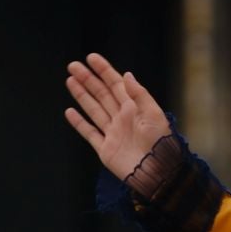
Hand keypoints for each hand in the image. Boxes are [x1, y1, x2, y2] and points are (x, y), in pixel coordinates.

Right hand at [62, 53, 172, 184]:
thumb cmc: (160, 145)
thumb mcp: (154, 115)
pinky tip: (70, 111)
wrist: (157, 174)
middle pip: (102, 95)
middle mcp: (122, 119)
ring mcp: (113, 134)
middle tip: (73, 66)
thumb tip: (126, 74)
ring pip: (94, 110)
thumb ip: (139, 95)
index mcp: (135, 109)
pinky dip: (79, 123)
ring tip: (70, 80)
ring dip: (82, 95)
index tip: (91, 58)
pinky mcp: (105, 149)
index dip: (104, 71)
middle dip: (88, 79)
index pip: (116, 85)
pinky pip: (89, 133)